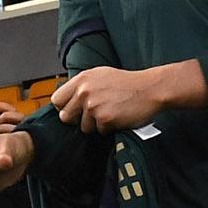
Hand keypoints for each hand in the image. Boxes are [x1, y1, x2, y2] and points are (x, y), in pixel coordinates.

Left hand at [53, 63, 192, 132]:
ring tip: (109, 113)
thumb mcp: (101, 75)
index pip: (57, 99)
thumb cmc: (128, 83)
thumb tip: (67, 100)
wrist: (150, 89)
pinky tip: (118, 117)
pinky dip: (108, 128)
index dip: (65, 107)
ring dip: (95, 125)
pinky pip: (99, 131)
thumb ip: (83, 86)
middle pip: (65, 117)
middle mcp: (84, 91)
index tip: (74, 110)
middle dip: (77, 119)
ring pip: (83, 127)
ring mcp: (93, 105)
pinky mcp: (104, 118)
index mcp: (82, 79)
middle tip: (92, 115)